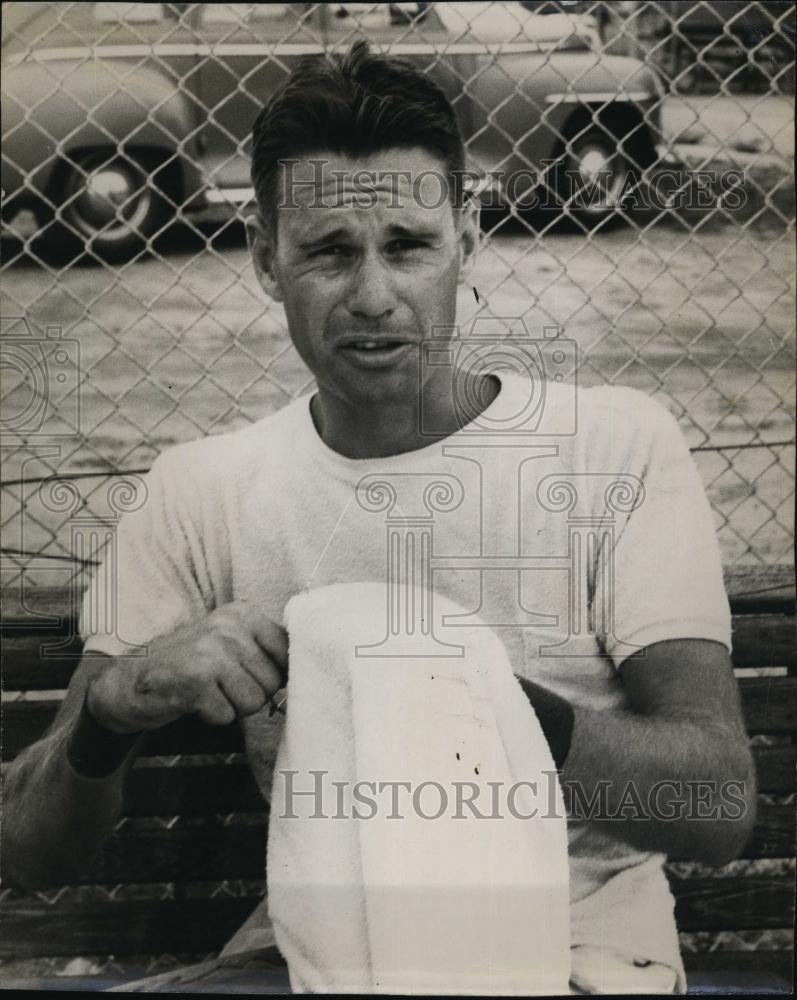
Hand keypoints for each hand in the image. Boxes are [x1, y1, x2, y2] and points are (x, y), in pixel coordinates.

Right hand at [87, 602, 287, 733]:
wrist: (129, 681)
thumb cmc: (189, 665)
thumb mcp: (228, 642)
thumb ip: (265, 649)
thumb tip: (311, 672)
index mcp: (243, 613)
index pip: (288, 651)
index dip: (275, 674)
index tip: (251, 675)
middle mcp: (229, 627)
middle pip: (273, 682)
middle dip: (250, 693)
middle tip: (220, 685)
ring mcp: (211, 652)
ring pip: (254, 702)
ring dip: (232, 706)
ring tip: (208, 692)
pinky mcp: (195, 681)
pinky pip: (227, 716)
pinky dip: (211, 716)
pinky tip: (192, 701)